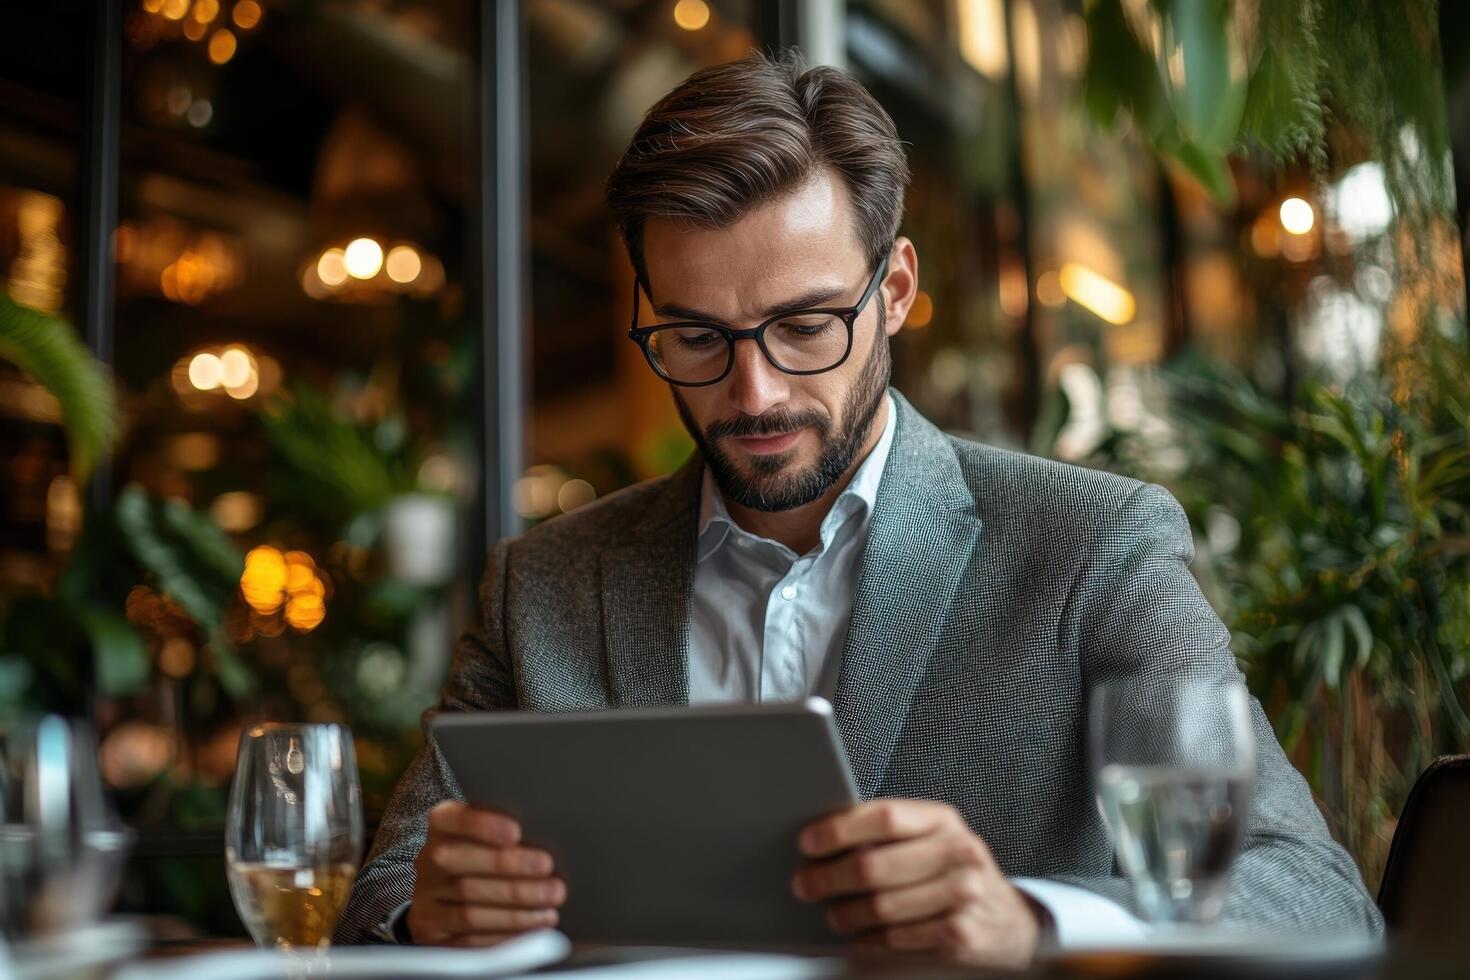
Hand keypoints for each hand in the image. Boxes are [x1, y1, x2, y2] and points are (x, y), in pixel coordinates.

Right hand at [407, 800, 564, 945]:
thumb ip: (505, 830)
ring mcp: (426, 902)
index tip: (516, 832)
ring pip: (469, 911)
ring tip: (549, 906)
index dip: (483, 826)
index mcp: (441, 827)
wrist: (446, 890)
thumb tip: (544, 834)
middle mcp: (428, 863)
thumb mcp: (487, 830)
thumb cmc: (483, 851)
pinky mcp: (434, 935)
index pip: (454, 820)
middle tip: (548, 870)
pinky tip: (532, 929)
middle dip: (510, 869)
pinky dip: (505, 937)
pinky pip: (469, 941)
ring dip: (515, 911)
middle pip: (462, 865)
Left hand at [792, 799, 1040, 966]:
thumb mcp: (932, 840)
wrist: (1009, 923)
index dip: (839, 830)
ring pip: (880, 907)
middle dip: (828, 877)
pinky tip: (861, 938)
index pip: (884, 817)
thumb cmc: (953, 874)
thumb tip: (824, 835)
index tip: (808, 842)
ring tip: (833, 914)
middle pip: (874, 865)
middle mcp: (959, 853)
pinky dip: (870, 942)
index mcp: (943, 820)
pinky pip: (896, 940)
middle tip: (804, 884)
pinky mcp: (961, 937)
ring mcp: (964, 895)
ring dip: (846, 914)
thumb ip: (888, 833)